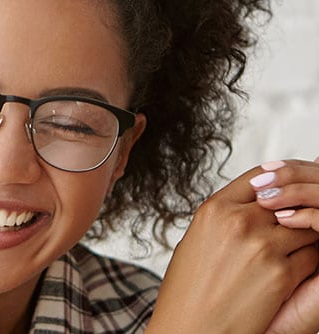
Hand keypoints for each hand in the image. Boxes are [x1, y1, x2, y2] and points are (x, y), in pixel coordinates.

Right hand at [147, 165, 318, 333]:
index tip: (280, 192)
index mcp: (213, 210)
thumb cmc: (188, 291)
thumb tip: (254, 205)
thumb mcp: (196, 241)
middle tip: (292, 225)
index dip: (274, 183)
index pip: (258, 177)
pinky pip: (312, 256)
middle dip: (293, 212)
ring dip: (304, 237)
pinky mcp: (282, 275)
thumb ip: (225, 218)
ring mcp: (262, 247)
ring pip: (306, 227)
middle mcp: (238, 222)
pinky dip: (308, 262)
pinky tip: (291, 273)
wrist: (189, 331)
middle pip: (286, 200)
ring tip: (290, 251)